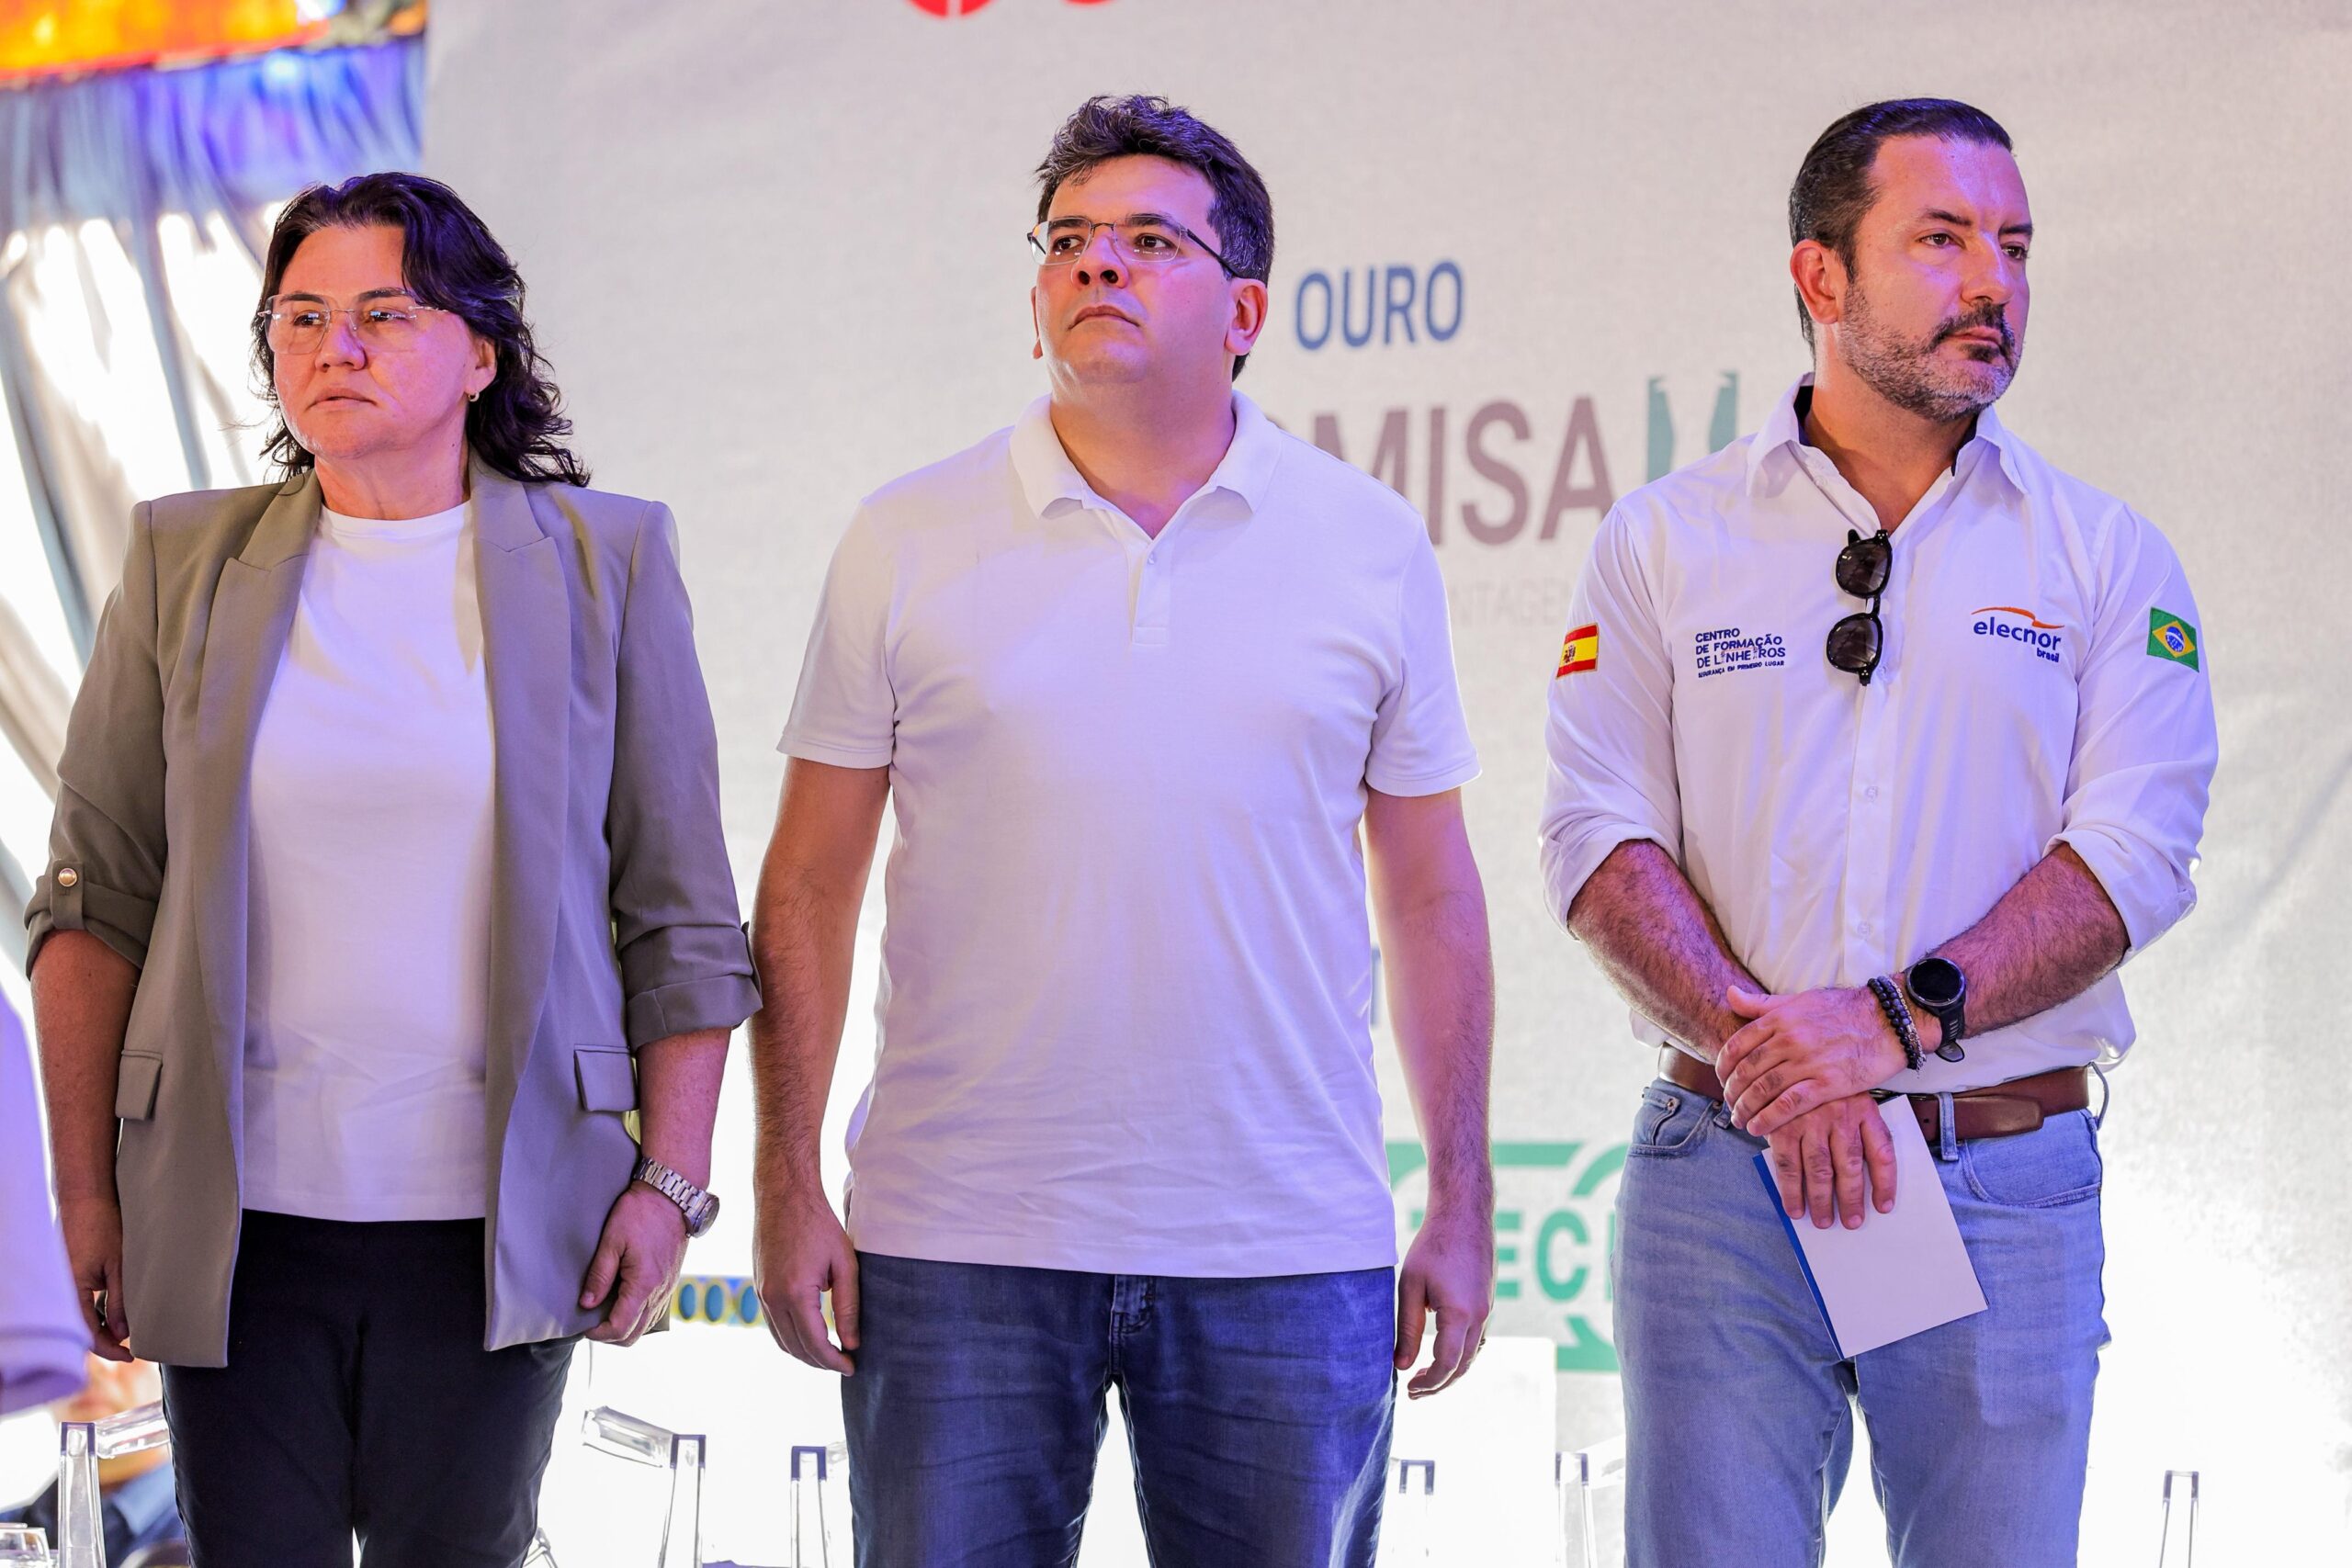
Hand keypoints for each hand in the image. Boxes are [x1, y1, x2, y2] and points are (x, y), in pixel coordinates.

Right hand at [59, 1192, 129, 1360]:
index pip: (86, 1333)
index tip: (129, 1356)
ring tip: (125, 1326)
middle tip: (128, 1345)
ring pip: (79, 1314)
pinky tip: (113, 1307)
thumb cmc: (102, 1225)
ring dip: (100, 1323)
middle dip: (104, 1339)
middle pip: (80, 1328)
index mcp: (70, 1291)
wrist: (85, 1196)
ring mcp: (61, 1281)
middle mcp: (60, 1290)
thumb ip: (120, 1300)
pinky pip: (78, 1300)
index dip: (108, 1349)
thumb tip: (123, 1332)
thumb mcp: (118, 1265)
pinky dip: (94, 1308)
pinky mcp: (66, 1273)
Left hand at [580, 1183, 686, 1345]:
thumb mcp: (612, 1240)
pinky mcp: (672, 1281)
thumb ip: (600, 1275)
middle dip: (611, 1336)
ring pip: (646, 1326)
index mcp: (644, 1284)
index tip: (584, 1326)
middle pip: (634, 1335)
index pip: (620, 1327)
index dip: (599, 1334)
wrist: (671, 1196)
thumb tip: (587, 1304)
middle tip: (593, 1324)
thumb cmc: (640, 1213)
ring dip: (625, 1327)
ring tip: (606, 1312)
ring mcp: (669, 1288)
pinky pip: (655, 1311)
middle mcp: (659, 1292)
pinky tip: (624, 1301)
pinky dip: (638, 1316)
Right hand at [752, 1187, 858, 1373]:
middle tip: (845, 1363)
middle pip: (796, 1348)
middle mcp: (772, 1298)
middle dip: (821, 1362)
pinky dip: (791, 1338)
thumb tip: (852, 1343)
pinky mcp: (758, 1287)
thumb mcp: (844, 1262)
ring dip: (804, 1353)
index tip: (852, 1367)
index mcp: (795, 1293)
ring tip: (830, 1354)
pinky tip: (810, 1335)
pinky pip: (773, 1325)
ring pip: (782, 1340)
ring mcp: (761, 1294)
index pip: (815, 1344)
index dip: (834, 1361)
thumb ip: (848, 1305)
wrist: (783, 1195)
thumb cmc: (818, 1224)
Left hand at [1393, 1205, 1493, 1398]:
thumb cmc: (1433, 1246)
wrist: (1464, 1216)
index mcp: (1461, 1315)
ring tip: (1425, 1379)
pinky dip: (1461, 1354)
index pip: (1447, 1365)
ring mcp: (1487, 1311)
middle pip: (1463, 1366)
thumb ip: (1408, 1329)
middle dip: (1439, 1384)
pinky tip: (1443, 1355)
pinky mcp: (1486, 1303)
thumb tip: (1401, 1366)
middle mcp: (1480, 1317)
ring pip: (1472, 1354)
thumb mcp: (1411, 1287)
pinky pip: (1477, 1339)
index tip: (1409, 1390)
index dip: (1429, 1383)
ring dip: (1451, 1372)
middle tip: (1413, 1393)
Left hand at [1718, 984, 1910, 1137]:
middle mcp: (1789, 1040)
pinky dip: (1769, 1118)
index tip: (1721, 1080)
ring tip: (1739, 1120)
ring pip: (1764, 1089)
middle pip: (1747, 1071)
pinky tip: (1758, 1128)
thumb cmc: (1843, 1010)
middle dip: (1732, 1092)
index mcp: (1780, 1019)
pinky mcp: (1827, 1083)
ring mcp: (1807, 1062)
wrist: (1886, 1021)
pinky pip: (1789, 1104)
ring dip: (1745, 1109)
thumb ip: (1762, 1004)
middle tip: (1728, 1105)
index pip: (1737, 1046)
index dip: (1723, 1068)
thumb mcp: (1799, 1000)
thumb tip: (1730, 994)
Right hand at [1760, 1093, 1897, 1229]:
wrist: (1790, 1055)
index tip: (1884, 1206)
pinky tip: (1794, 1207)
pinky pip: (1788, 1164)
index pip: (1882, 1151)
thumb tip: (1872, 1175)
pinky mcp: (1782, 1124)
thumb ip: (1862, 1127)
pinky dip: (1790, 1189)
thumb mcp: (1853, 1095)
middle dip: (1851, 1199)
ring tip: (1823, 1221)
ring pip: (1819, 1169)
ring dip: (1821, 1200)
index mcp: (1863, 1107)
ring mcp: (1809, 1120)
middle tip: (1851, 1222)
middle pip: (1850, 1166)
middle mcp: (1839, 1114)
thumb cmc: (1826, 1085)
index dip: (1885, 1183)